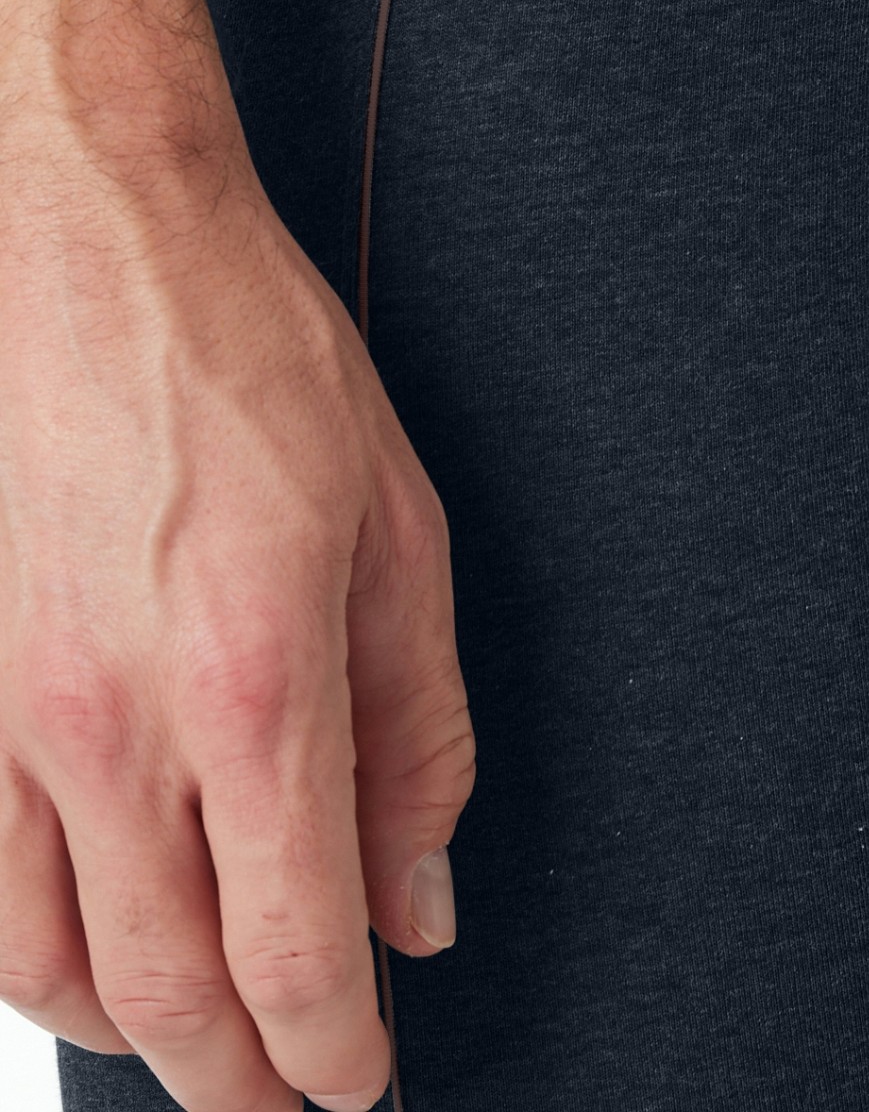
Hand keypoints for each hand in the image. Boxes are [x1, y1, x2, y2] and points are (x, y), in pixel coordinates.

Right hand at [0, 115, 473, 1111]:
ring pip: (55, 971)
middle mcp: (111, 727)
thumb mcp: (397, 530)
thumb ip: (417, 733)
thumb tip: (419, 890)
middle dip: (244, 1077)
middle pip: (169, 994)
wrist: (98, 248)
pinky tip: (91, 950)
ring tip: (205, 1039)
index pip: (291, 952)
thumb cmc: (246, 358)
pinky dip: (39, 963)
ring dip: (140, 1036)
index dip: (333, 1050)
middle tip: (294, 1088)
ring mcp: (9, 718)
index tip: (364, 1076)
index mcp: (249, 685)